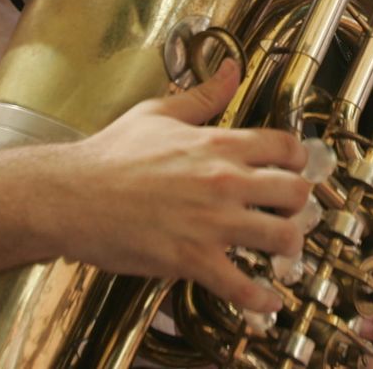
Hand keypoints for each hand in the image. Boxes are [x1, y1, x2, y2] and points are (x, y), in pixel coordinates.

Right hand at [50, 61, 310, 313]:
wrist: (71, 194)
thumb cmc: (110, 154)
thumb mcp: (159, 113)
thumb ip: (203, 95)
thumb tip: (230, 70)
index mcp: (219, 144)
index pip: (284, 147)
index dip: (298, 160)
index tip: (296, 169)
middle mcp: (224, 181)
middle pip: (295, 192)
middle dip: (301, 205)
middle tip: (293, 212)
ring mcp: (212, 222)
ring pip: (280, 237)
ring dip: (290, 248)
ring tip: (285, 253)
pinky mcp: (192, 258)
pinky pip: (241, 285)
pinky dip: (261, 298)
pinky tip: (268, 302)